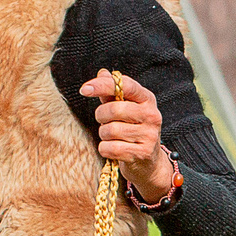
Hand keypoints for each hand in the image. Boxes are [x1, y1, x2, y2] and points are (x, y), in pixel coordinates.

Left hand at [80, 69, 173, 204]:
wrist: (149, 163)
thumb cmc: (132, 130)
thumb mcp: (126, 109)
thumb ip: (112, 92)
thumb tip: (102, 73)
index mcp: (147, 99)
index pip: (125, 85)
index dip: (102, 85)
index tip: (84, 89)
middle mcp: (151, 115)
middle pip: (113, 109)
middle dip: (101, 116)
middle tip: (103, 121)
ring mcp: (149, 135)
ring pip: (109, 130)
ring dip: (103, 135)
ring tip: (111, 137)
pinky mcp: (142, 153)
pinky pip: (110, 148)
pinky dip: (105, 149)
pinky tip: (113, 149)